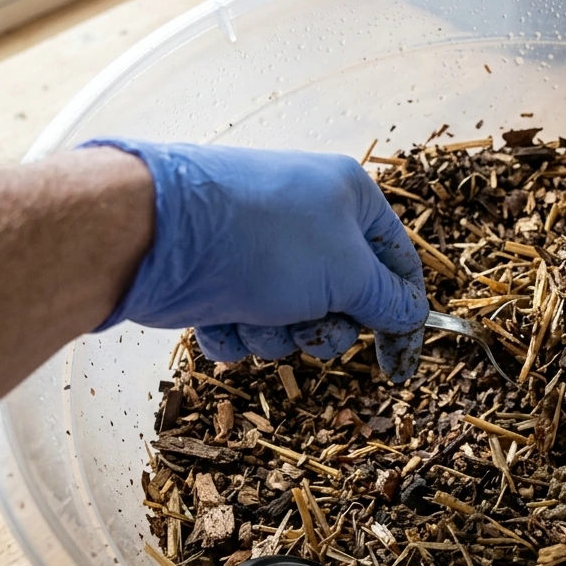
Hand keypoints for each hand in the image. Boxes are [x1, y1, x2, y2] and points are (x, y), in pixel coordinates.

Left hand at [84, 140, 426, 381]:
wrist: (154, 235)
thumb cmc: (263, 241)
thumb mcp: (348, 273)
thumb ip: (388, 301)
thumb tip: (411, 316)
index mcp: (349, 198)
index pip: (398, 263)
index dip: (402, 317)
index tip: (397, 367)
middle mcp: (307, 218)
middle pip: (344, 300)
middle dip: (321, 326)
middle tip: (306, 322)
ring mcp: (261, 249)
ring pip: (293, 320)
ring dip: (275, 332)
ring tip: (251, 311)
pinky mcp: (220, 277)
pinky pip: (247, 323)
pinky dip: (235, 330)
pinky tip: (216, 313)